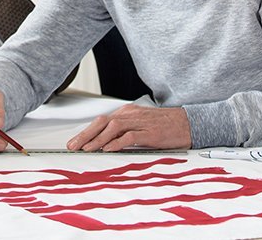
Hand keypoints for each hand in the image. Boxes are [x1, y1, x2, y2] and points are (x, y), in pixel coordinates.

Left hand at [67, 104, 190, 151]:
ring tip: (86, 149)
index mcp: (128, 112)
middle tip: (73, 146)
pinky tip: (108, 149)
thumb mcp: (141, 126)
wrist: (188, 123)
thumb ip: (124, 132)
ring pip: (113, 127)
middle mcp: (131, 115)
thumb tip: (105, 143)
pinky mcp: (150, 133)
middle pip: (103, 122)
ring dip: (98, 139)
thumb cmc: (165, 126)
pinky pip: (130, 136)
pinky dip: (117, 142)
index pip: (102, 121)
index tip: (74, 142)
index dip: (86, 131)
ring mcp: (141, 122)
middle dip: (86, 134)